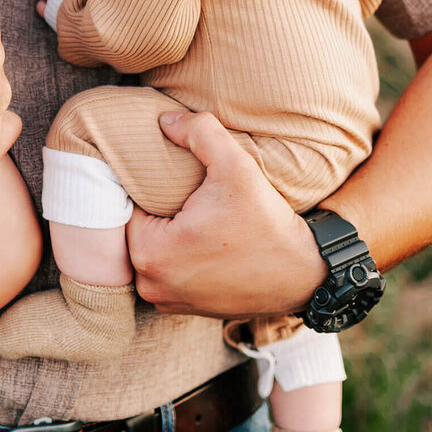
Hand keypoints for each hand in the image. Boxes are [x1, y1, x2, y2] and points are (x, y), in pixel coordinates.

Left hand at [127, 110, 326, 316]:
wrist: (301, 274)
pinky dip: (178, 257)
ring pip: (151, 251)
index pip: (129, 205)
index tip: (176, 183)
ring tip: (194, 217)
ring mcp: (164, 301)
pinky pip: (166, 272)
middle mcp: (149, 285)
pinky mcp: (181, 309)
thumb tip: (164, 121)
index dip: (150, 188)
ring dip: (166, 235)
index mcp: (149, 252)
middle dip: (157, 211)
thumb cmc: (266, 222)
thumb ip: (199, 132)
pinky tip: (201, 241)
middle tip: (189, 198)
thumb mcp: (236, 166)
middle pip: (137, 230)